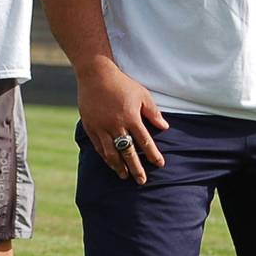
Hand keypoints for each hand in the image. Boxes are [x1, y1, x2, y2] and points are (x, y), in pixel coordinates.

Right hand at [77, 60, 167, 184]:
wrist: (95, 75)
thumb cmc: (122, 83)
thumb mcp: (142, 95)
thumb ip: (153, 113)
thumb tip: (164, 127)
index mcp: (131, 117)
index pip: (145, 142)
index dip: (153, 155)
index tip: (159, 164)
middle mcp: (116, 125)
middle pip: (128, 152)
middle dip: (136, 168)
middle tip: (141, 181)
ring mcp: (101, 127)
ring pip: (111, 152)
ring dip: (118, 166)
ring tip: (124, 176)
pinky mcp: (90, 127)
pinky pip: (98, 146)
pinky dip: (105, 157)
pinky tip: (110, 163)